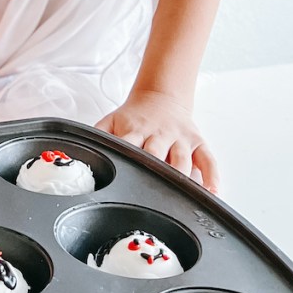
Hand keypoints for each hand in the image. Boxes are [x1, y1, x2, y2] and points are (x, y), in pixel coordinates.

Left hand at [96, 89, 220, 192]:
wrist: (160, 96)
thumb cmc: (134, 116)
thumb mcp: (110, 122)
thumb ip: (96, 136)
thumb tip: (80, 153)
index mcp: (135, 131)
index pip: (130, 148)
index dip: (128, 163)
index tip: (127, 179)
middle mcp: (159, 134)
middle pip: (158, 156)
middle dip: (157, 173)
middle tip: (156, 196)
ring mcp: (180, 138)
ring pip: (183, 159)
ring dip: (183, 177)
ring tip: (184, 197)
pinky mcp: (197, 140)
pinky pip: (208, 158)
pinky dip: (212, 174)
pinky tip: (211, 190)